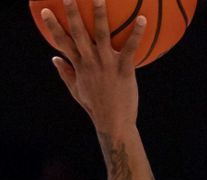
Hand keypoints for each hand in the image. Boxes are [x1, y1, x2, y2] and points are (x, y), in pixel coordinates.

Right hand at [42, 0, 145, 133]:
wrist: (113, 122)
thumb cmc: (96, 107)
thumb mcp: (76, 91)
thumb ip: (65, 73)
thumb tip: (53, 59)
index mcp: (78, 66)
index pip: (62, 42)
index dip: (52, 25)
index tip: (45, 10)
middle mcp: (90, 62)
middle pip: (78, 33)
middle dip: (73, 13)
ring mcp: (107, 65)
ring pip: (102, 35)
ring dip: (100, 15)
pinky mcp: (124, 70)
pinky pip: (130, 48)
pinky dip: (137, 34)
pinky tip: (143, 19)